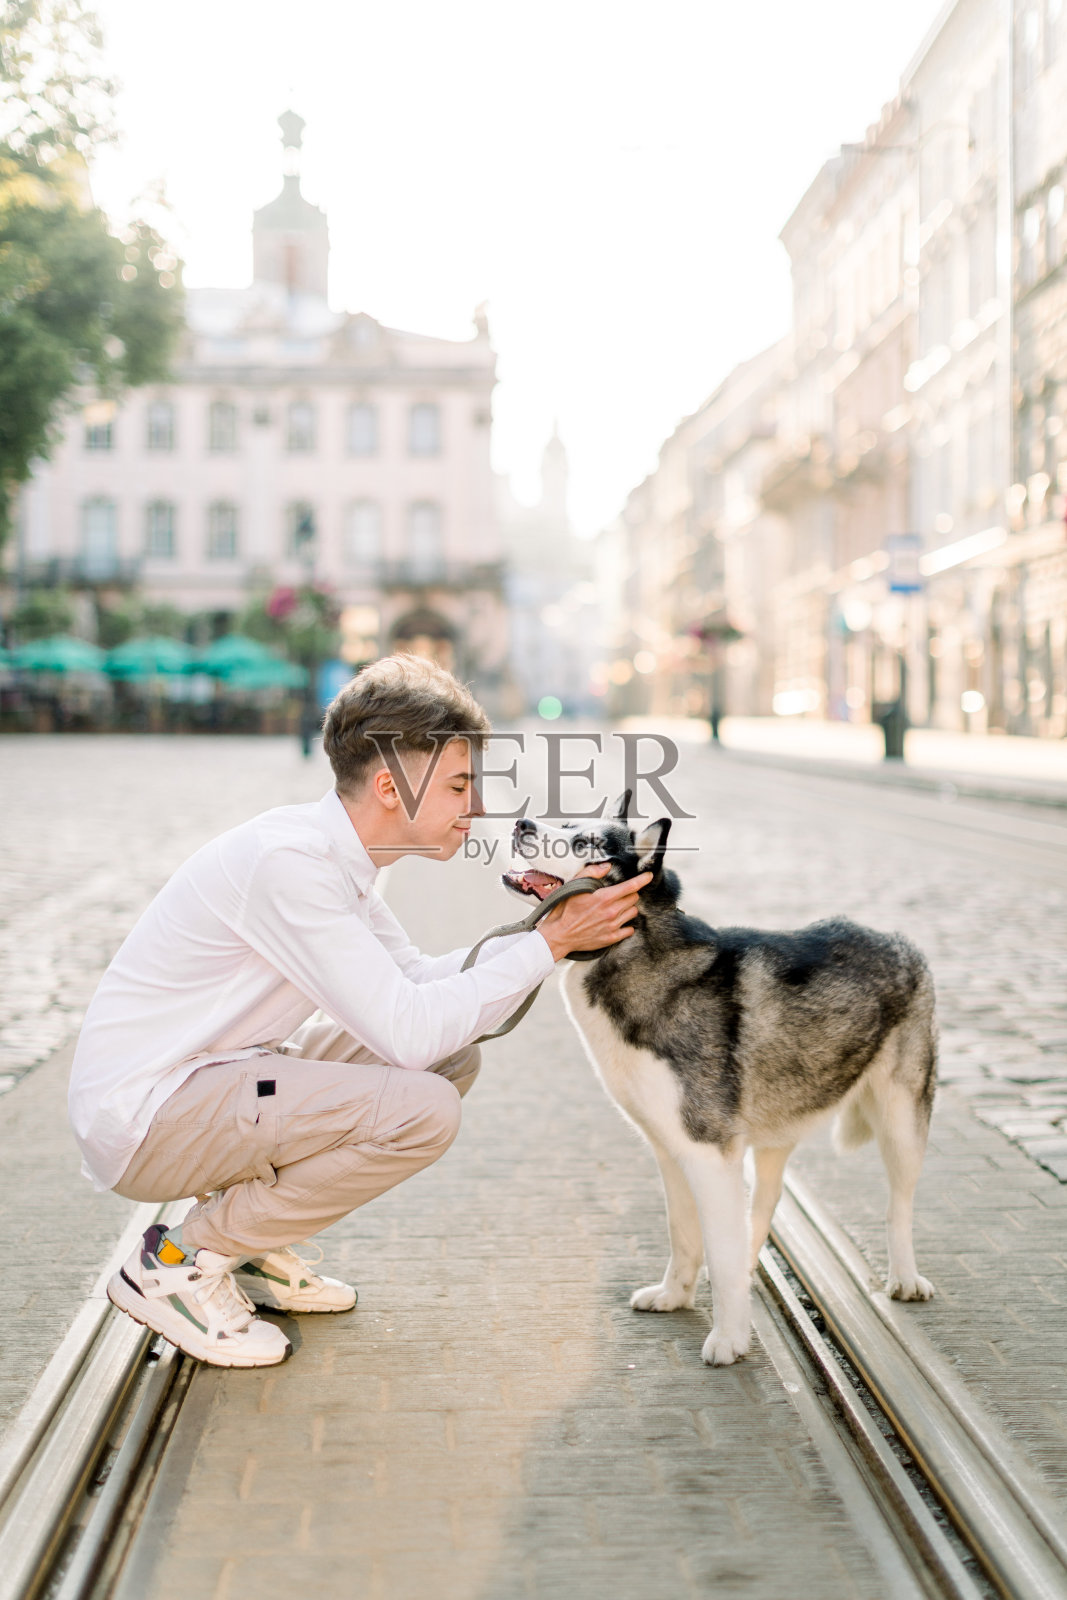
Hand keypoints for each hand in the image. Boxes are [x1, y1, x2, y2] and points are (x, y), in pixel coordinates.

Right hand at [537, 863, 653, 961]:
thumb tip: (606, 866)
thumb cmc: (565, 909)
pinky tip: (616, 922)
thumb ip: (591, 872)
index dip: (642, 880)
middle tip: (617, 895)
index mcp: (604, 897)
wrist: (559, 934)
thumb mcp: (574, 885)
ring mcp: (613, 926)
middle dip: (628, 894)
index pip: (631, 886)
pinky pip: (629, 930)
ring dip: (627, 908)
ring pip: (633, 912)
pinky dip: (626, 925)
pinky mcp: (611, 938)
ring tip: (615, 908)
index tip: (648, 876)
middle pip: (634, 899)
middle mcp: (612, 912)